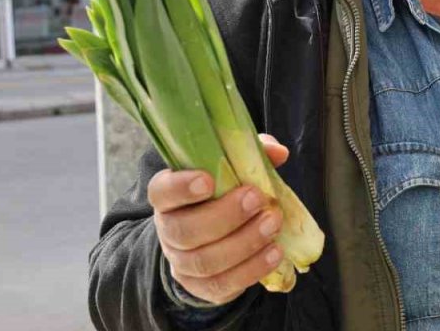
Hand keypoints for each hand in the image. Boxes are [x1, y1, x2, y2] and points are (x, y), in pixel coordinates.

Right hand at [150, 134, 290, 304]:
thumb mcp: (232, 168)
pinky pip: (221, 285)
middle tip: (257, 199)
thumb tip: (278, 152)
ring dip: (244, 243)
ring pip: (205, 261)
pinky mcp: (200, 287)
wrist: (212, 238)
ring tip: (273, 224)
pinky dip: (251, 270)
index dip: (180, 188)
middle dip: (224, 216)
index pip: (161, 192)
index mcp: (168, 196)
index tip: (207, 180)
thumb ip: (251, 154)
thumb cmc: (223, 194)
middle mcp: (169, 230)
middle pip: (185, 230)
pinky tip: (274, 253)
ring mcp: (182, 262)